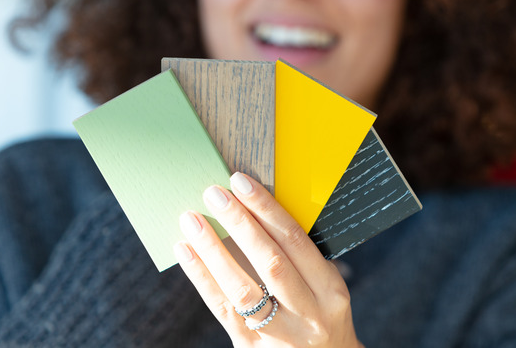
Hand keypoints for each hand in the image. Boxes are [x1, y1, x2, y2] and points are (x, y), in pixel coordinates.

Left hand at [174, 172, 362, 346]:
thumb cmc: (321, 312)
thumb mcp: (326, 285)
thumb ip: (300, 255)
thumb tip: (254, 208)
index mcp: (330, 290)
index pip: (296, 241)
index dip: (267, 209)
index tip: (242, 182)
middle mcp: (308, 314)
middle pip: (270, 263)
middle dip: (239, 224)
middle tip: (214, 194)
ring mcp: (279, 336)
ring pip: (242, 290)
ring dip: (213, 251)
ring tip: (192, 221)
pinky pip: (222, 309)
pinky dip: (201, 277)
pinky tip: (185, 252)